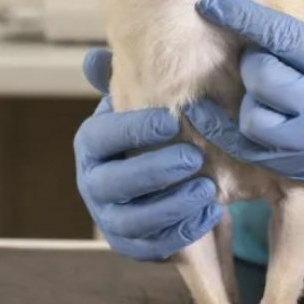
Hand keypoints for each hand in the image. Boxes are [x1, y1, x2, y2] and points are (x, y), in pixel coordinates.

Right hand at [74, 49, 220, 260]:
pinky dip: (182, 232)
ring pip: (132, 221)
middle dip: (153, 171)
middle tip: (192, 157)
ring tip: (207, 188)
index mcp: (93, 142)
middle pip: (113, 183)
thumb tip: (96, 56)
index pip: (101, 136)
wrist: (168, 168)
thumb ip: (130, 78)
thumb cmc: (158, 125)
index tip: (171, 119)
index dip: (133, 129)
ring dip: (171, 206)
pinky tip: (211, 212)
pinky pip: (152, 247)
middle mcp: (94, 182)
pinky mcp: (133, 244)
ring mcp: (111, 217)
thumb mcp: (148, 98)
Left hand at [187, 0, 303, 195]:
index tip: (211, 3)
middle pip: (262, 77)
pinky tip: (205, 112)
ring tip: (263, 91)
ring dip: (249, 97)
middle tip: (262, 60)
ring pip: (251, 117)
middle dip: (252, 63)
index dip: (242, 17)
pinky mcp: (295, 167)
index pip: (283, 36)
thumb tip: (260, 28)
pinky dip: (220, 129)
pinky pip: (245, 149)